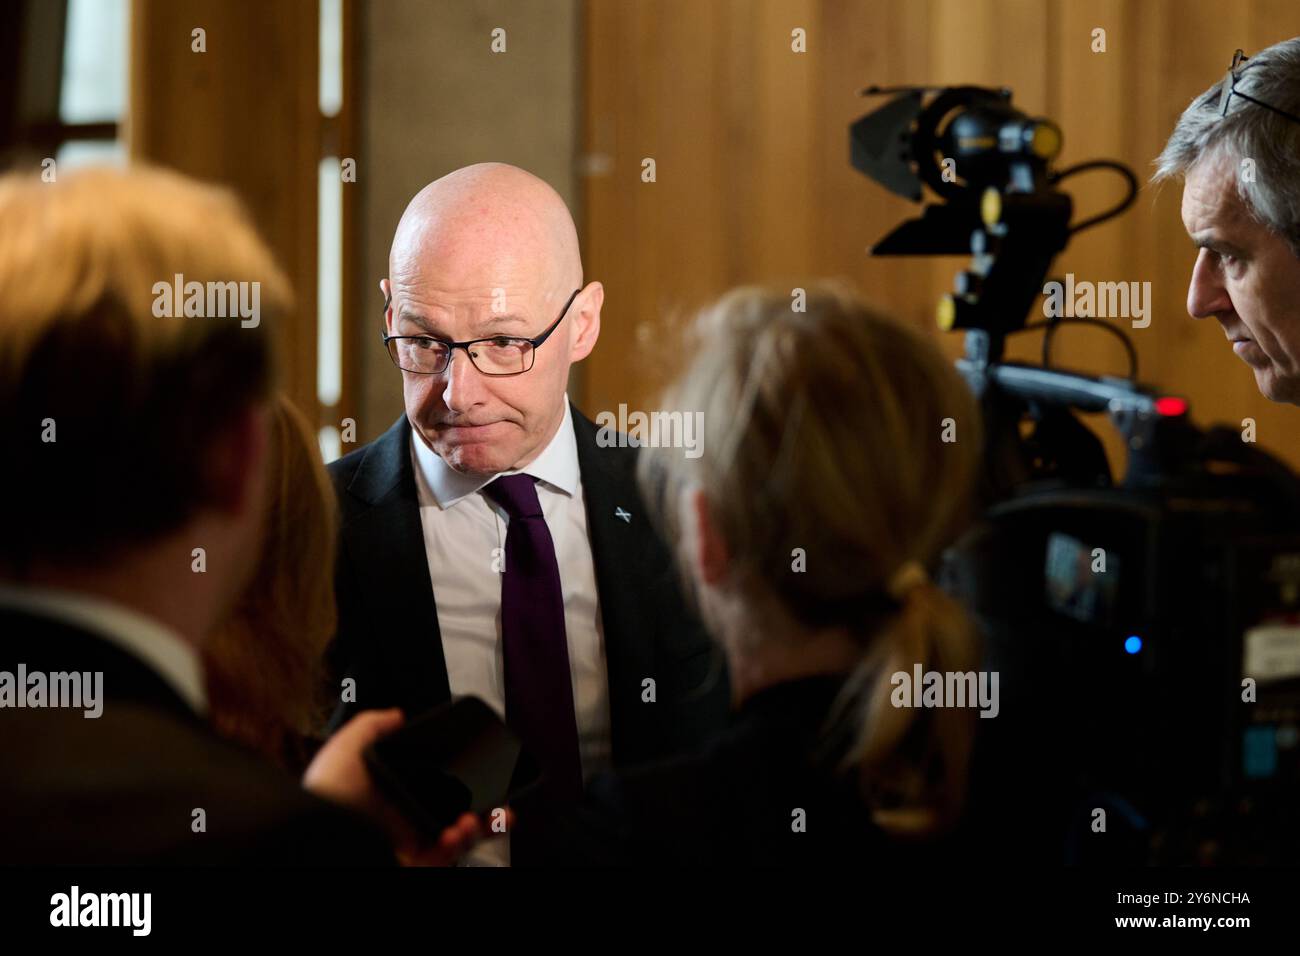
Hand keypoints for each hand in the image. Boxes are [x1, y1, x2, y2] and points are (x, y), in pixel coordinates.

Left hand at [302, 708, 495, 864]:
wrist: (313, 836)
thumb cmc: (324, 795)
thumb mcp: (346, 748)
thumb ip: (372, 725)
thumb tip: (396, 715)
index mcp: (391, 794)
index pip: (436, 787)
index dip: (462, 780)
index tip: (480, 770)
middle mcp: (403, 822)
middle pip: (457, 814)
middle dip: (485, 808)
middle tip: (499, 803)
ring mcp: (410, 845)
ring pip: (460, 840)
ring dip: (477, 826)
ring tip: (473, 817)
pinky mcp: (415, 864)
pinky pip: (448, 859)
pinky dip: (460, 844)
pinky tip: (457, 829)